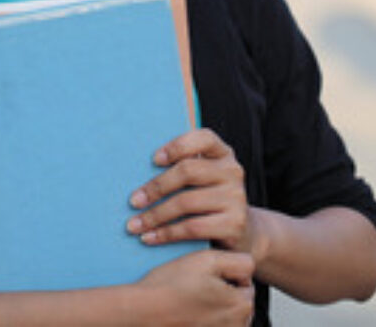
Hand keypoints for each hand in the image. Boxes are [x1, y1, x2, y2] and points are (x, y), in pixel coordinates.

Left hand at [127, 128, 255, 254]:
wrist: (242, 233)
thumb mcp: (202, 178)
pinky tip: (149, 237)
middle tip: (133, 201)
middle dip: (156, 187)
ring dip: (155, 215)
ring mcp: (236, 197)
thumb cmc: (208, 200)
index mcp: (223, 153)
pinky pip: (192, 228)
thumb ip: (182, 166)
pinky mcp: (234, 224)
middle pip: (187, 171)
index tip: (153, 160)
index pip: (203, 138)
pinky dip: (166, 233)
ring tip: (134, 224)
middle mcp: (233, 171)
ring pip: (186, 202)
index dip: (177, 146)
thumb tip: (135, 167)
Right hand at [137, 249, 254, 325]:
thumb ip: (238, 261)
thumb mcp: (207, 259)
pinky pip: (213, 324)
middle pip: (238, 300)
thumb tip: (249, 269)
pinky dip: (204, 318)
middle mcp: (236, 326)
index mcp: (241, 305)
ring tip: (190, 298)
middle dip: (223, 290)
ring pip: (226, 314)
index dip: (226, 271)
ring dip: (215, 306)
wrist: (143, 311)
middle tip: (197, 284)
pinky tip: (187, 311)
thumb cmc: (171, 286)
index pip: (246, 280)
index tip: (207, 272)